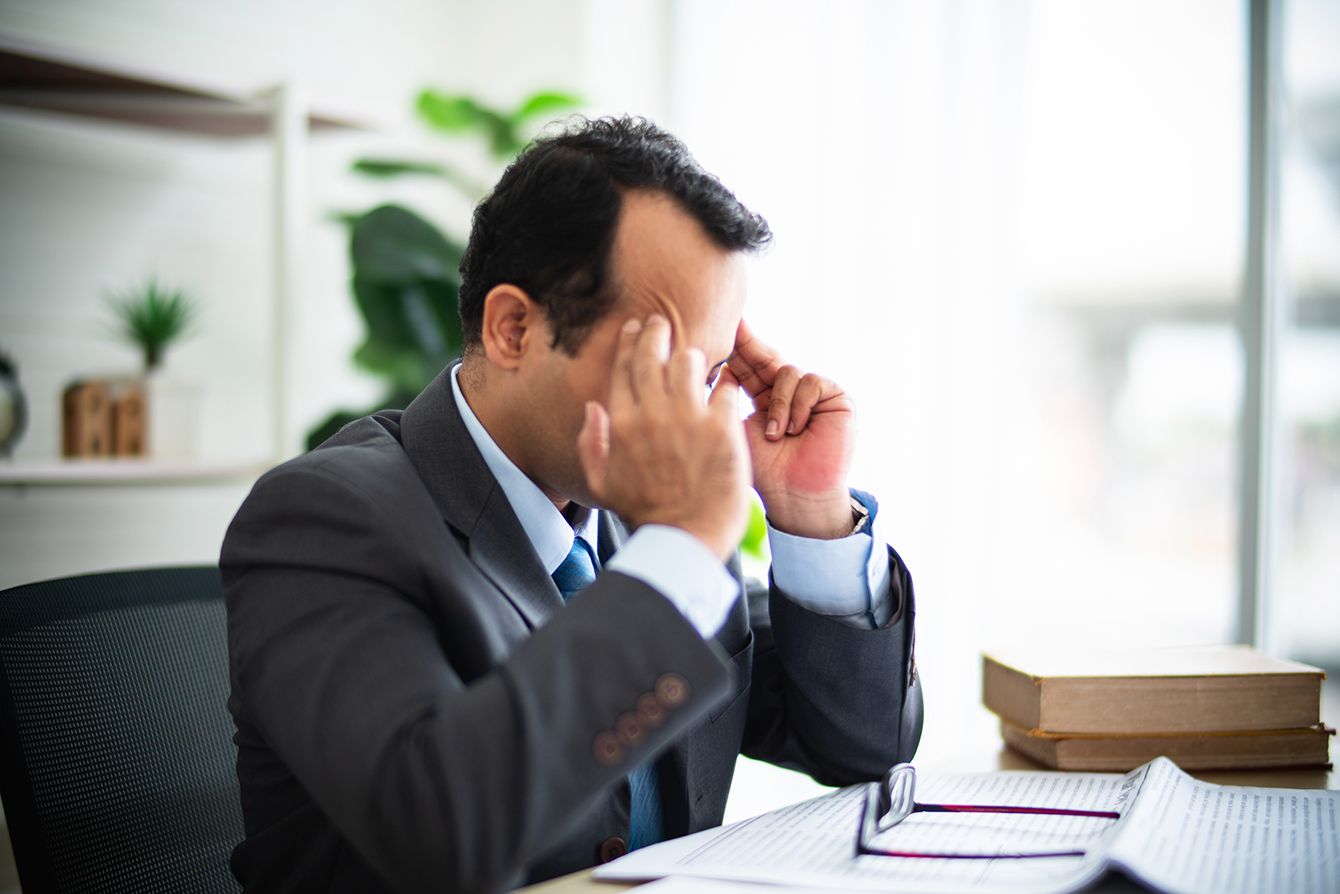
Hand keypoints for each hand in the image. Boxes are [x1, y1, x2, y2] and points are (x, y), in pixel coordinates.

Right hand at [577, 315, 749, 559]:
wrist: (684, 537)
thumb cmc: (644, 514)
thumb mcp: (601, 483)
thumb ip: (591, 443)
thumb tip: (593, 407)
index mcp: (621, 424)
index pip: (624, 368)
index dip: (630, 342)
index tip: (636, 329)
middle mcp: (652, 414)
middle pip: (654, 355)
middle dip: (658, 332)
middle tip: (663, 323)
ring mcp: (687, 419)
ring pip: (690, 361)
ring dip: (693, 357)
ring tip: (697, 359)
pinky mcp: (721, 428)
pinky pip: (725, 389)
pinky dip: (726, 386)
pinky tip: (727, 386)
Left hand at [727, 320, 854, 539]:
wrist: (796, 496)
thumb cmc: (765, 470)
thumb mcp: (738, 429)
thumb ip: (727, 400)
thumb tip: (712, 365)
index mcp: (762, 397)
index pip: (745, 366)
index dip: (733, 349)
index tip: (717, 327)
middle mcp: (787, 390)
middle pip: (766, 356)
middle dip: (749, 345)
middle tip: (736, 328)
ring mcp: (812, 392)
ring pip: (786, 371)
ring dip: (777, 403)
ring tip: (776, 435)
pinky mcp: (835, 396)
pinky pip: (810, 382)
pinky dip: (798, 405)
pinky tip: (796, 429)